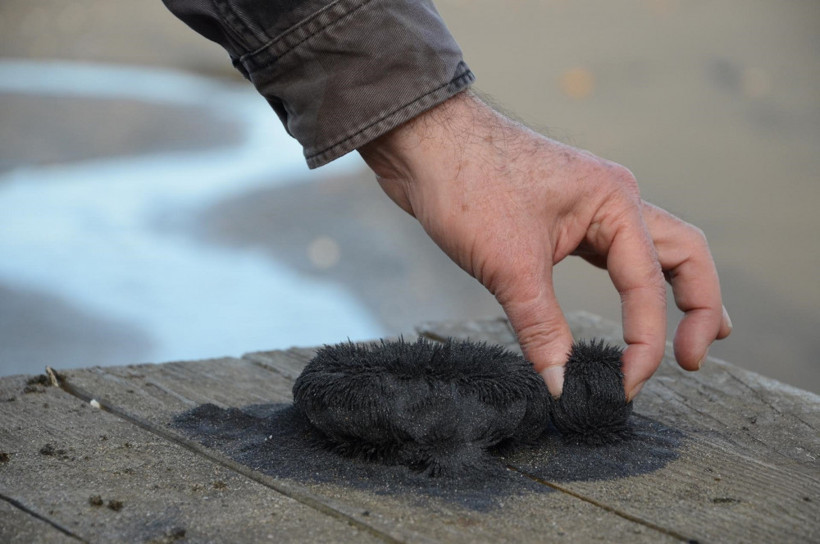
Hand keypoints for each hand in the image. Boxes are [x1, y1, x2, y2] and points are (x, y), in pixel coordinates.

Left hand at [358, 91, 731, 399]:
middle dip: (699, 307)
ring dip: (674, 292)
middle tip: (695, 359)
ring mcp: (588, 206)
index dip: (645, 343)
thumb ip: (540, 328)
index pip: (647, 285)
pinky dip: (630, 284)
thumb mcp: (509, 266)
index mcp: (615, 202)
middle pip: (683, 255)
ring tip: (694, 332)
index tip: (625, 386)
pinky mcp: (560, 217)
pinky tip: (630, 304)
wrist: (422, 142)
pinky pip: (610, 255)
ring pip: (652, 253)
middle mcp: (613, 200)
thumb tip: (560, 383)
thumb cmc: (467, 183)